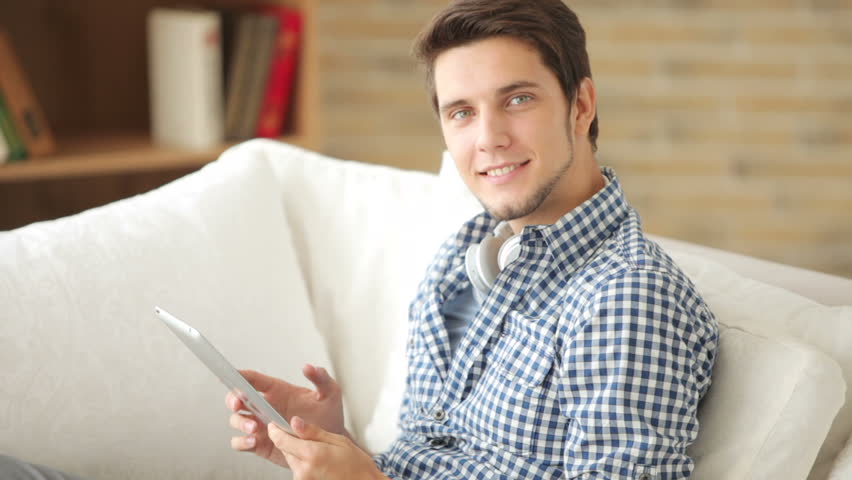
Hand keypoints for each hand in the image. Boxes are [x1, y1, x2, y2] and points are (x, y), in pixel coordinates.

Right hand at [226, 364, 346, 467]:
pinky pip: (240, 442)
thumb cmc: (328, 414)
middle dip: (233, 398)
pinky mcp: (260, 443)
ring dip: (240, 422)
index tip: (232, 374)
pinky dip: (242, 442)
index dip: (240, 375)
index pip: (254, 379)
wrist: (329, 443)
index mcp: (277, 390)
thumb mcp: (330, 393)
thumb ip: (321, 378)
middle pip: (237, 398)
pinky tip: (253, 441)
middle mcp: (265, 406)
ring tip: (254, 427)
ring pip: (236, 420)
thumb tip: (308, 367)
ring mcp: (260, 425)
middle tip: (239, 403)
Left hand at [269, 416, 386, 479]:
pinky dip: (305, 463)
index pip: (281, 440)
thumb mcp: (338, 441)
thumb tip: (295, 422)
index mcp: (312, 455)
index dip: (275, 430)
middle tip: (310, 438)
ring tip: (321, 453)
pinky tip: (320, 462)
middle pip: (285, 449)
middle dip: (292, 441)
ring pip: (291, 459)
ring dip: (299, 453)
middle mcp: (303, 470)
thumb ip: (313, 432)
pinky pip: (298, 469)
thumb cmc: (356, 466)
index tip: (274, 424)